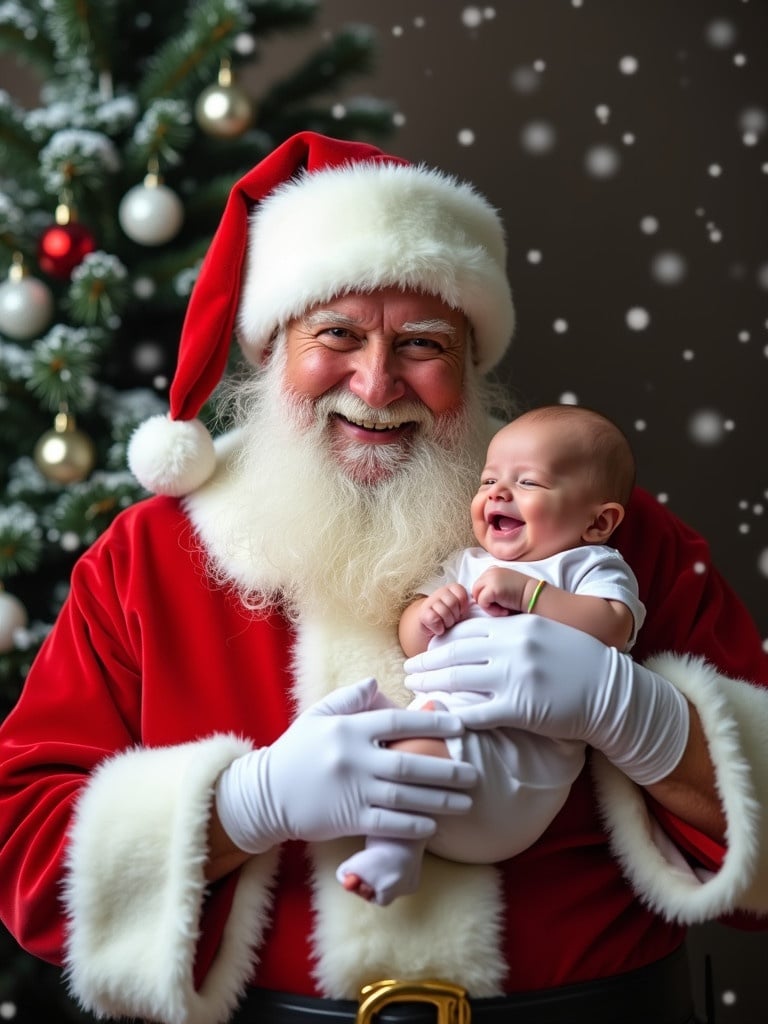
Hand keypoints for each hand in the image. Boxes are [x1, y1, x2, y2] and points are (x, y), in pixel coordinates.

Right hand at [215, 677, 476, 852]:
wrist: (267, 793)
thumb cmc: (298, 751)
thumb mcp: (319, 715)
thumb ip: (350, 698)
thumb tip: (378, 683)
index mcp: (349, 728)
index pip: (399, 722)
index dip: (432, 723)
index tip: (459, 725)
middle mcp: (355, 758)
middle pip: (410, 762)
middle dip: (446, 768)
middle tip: (474, 771)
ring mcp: (353, 790)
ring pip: (406, 795)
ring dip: (440, 799)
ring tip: (467, 800)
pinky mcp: (348, 818)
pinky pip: (390, 823)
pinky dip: (414, 824)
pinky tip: (435, 823)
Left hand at [404, 616, 688, 785]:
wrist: (612, 692)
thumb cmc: (580, 662)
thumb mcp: (547, 632)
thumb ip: (514, 631)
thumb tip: (481, 635)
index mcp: (517, 626)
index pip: (467, 630)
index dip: (442, 640)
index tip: (426, 647)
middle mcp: (512, 647)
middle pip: (456, 654)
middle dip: (428, 663)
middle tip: (408, 670)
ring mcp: (515, 677)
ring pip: (459, 680)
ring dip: (432, 685)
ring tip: (414, 688)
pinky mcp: (520, 707)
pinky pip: (478, 712)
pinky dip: (455, 715)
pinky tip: (438, 717)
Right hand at [420, 583, 469, 636]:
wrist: (431, 629)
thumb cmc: (450, 619)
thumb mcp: (460, 610)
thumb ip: (468, 605)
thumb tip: (477, 603)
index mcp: (451, 589)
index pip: (462, 594)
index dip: (463, 607)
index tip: (460, 614)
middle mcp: (440, 592)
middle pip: (453, 603)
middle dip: (455, 616)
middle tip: (451, 620)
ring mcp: (429, 602)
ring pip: (444, 612)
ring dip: (447, 623)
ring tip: (445, 624)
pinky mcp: (422, 614)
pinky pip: (434, 619)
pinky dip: (438, 628)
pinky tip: (438, 629)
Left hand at [471, 566, 527, 615]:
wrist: (535, 596)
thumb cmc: (522, 595)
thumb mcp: (504, 585)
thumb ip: (492, 586)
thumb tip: (477, 598)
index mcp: (493, 569)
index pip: (479, 585)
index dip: (487, 596)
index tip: (502, 600)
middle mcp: (490, 571)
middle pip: (476, 590)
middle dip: (486, 601)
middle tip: (502, 607)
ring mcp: (490, 578)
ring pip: (477, 597)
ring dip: (489, 607)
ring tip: (503, 608)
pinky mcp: (492, 588)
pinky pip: (482, 603)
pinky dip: (492, 610)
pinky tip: (504, 610)